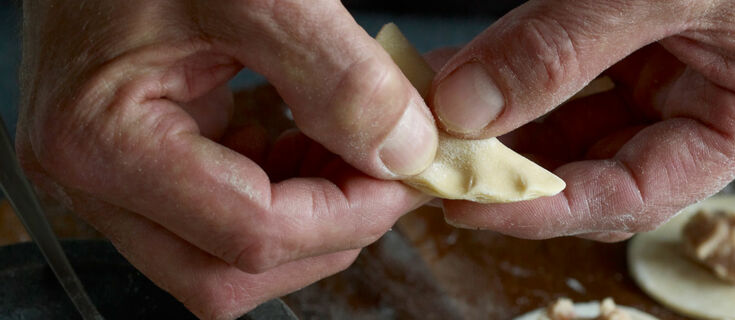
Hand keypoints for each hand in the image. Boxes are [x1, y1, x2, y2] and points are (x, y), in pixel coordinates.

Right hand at [19, 1, 437, 317]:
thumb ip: (337, 75)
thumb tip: (405, 152)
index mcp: (102, 140)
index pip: (250, 233)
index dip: (349, 215)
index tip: (411, 173)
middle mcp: (91, 177)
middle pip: (228, 273)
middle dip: (328, 234)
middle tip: (392, 175)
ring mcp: (110, 175)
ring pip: (225, 256)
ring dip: (310, 219)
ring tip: (361, 151)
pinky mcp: (136, 159)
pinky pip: (220, 212)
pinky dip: (285, 191)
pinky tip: (319, 142)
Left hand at [432, 0, 734, 240]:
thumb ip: (557, 48)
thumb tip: (464, 108)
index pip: (640, 193)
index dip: (549, 208)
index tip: (469, 205)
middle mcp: (718, 102)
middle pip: (604, 168)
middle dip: (519, 168)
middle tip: (441, 167)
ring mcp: (680, 69)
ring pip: (579, 126)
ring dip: (508, 128)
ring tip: (439, 122)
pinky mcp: (643, 38)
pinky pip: (572, 77)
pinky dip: (518, 82)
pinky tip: (464, 81)